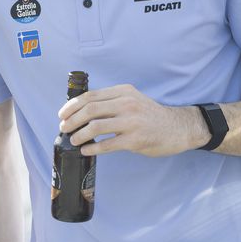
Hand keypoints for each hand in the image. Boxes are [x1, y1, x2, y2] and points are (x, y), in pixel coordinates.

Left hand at [58, 84, 208, 156]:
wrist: (178, 127)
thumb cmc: (150, 115)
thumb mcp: (132, 99)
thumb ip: (111, 101)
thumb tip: (81, 111)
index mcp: (123, 92)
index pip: (90, 96)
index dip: (72, 106)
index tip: (62, 114)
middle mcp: (127, 104)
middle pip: (90, 110)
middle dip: (72, 120)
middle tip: (64, 128)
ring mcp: (131, 122)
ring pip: (96, 126)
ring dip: (79, 134)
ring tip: (73, 140)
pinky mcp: (135, 140)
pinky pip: (107, 144)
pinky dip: (93, 147)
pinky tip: (86, 150)